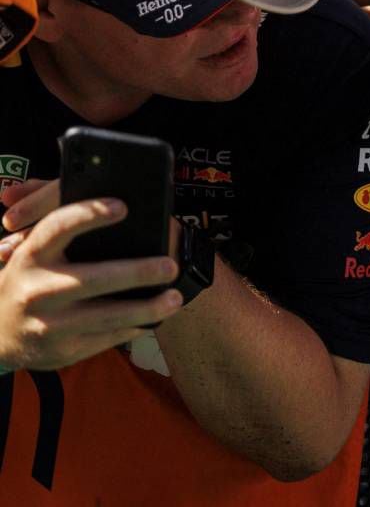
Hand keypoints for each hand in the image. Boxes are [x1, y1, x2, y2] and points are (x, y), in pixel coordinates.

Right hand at [0, 180, 180, 372]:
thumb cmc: (25, 281)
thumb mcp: (29, 252)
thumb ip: (56, 225)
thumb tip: (94, 188)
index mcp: (30, 257)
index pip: (57, 228)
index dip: (88, 214)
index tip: (122, 207)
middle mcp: (36, 290)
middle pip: (92, 279)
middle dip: (136, 272)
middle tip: (170, 265)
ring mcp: (48, 325)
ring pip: (107, 317)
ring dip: (147, 308)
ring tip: (174, 298)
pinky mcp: (63, 351)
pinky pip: (106, 338)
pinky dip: (134, 327)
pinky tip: (154, 319)